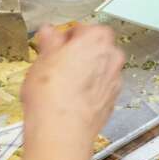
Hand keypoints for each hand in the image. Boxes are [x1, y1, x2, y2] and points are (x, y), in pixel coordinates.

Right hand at [21, 24, 124, 142]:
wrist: (63, 131)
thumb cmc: (52, 91)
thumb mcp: (43, 59)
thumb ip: (49, 41)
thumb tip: (49, 32)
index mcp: (97, 38)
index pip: (83, 29)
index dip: (66, 38)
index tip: (53, 47)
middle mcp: (113, 56)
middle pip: (94, 48)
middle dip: (77, 54)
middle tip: (55, 65)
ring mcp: (115, 79)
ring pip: (98, 69)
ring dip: (84, 72)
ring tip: (60, 85)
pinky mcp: (112, 100)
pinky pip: (100, 88)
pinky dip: (89, 90)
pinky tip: (70, 99)